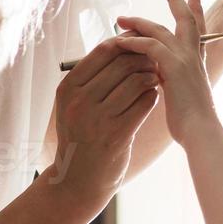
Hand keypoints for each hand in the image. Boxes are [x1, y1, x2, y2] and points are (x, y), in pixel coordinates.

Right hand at [45, 39, 159, 206]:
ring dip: (150, 76)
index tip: (137, 46)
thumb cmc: (80, 136)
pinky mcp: (117, 134)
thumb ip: (91, 78)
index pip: (102, 51)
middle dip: (143, 58)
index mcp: (68, 88)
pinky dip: (152, 96)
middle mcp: (80, 101)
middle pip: (122, 64)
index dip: (125, 43)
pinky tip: (152, 97)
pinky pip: (144, 104)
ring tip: (155, 78)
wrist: (77, 180)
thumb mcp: (72, 105)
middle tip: (154, 61)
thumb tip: (121, 43)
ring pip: (136, 82)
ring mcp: (98, 118)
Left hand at [114, 0, 216, 143]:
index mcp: (197, 63)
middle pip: (185, 18)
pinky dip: (134, 41)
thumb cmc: (191, 125)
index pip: (197, 31)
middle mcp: (193, 56)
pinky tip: (120, 41)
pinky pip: (149, 45)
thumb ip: (174, 85)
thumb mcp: (183, 99)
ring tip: (121, 18)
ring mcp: (185, 59)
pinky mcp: (174, 66)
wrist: (201, 132)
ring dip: (138, 22)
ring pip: (160, 29)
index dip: (195, 12)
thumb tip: (159, 83)